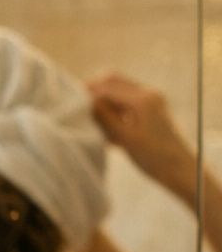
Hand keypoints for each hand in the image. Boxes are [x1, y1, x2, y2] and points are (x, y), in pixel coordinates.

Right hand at [86, 71, 194, 192]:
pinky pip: (125, 104)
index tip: (71, 102)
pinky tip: (106, 130)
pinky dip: (113, 111)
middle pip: (114, 82)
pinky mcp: (150, 112)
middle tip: (78, 108)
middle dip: (95, 92)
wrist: (178, 169)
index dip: (88, 90)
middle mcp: (148, 95)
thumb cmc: (153, 156)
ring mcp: (150, 102)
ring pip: (118, 93)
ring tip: (92, 122)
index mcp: (143, 99)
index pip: (108, 85)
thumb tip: (86, 101)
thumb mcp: (124, 137)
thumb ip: (105, 117)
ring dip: (103, 103)